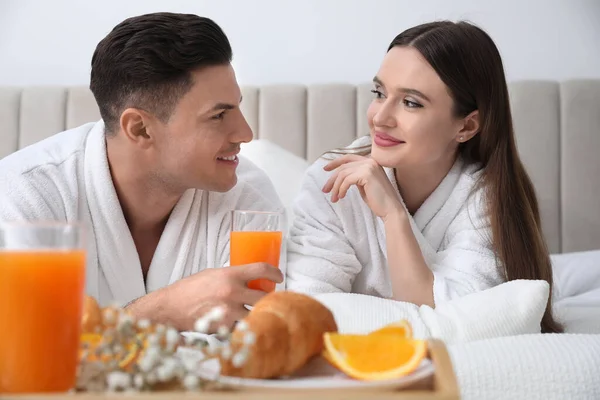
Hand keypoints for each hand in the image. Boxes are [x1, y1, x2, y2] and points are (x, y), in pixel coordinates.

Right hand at [126, 263, 282, 331]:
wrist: (170, 307)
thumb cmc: (189, 289)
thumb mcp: (213, 274)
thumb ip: (232, 276)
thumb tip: (250, 278)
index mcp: (230, 274)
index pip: (261, 269)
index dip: (275, 272)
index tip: (279, 277)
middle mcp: (232, 292)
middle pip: (265, 295)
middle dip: (271, 297)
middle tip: (270, 298)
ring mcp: (229, 311)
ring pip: (256, 313)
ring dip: (258, 313)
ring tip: (256, 311)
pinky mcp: (224, 327)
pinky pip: (242, 326)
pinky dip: (244, 325)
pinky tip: (240, 322)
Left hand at [322, 154, 403, 219]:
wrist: (390, 210)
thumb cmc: (378, 200)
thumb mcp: (364, 185)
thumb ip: (355, 177)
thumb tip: (339, 177)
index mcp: (370, 162)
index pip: (348, 158)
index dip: (335, 162)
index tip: (325, 169)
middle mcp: (370, 161)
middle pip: (343, 166)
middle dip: (332, 179)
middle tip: (325, 190)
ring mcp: (369, 166)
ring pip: (343, 174)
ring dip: (335, 187)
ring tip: (334, 198)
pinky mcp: (367, 174)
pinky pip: (347, 180)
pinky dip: (341, 189)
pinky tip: (341, 197)